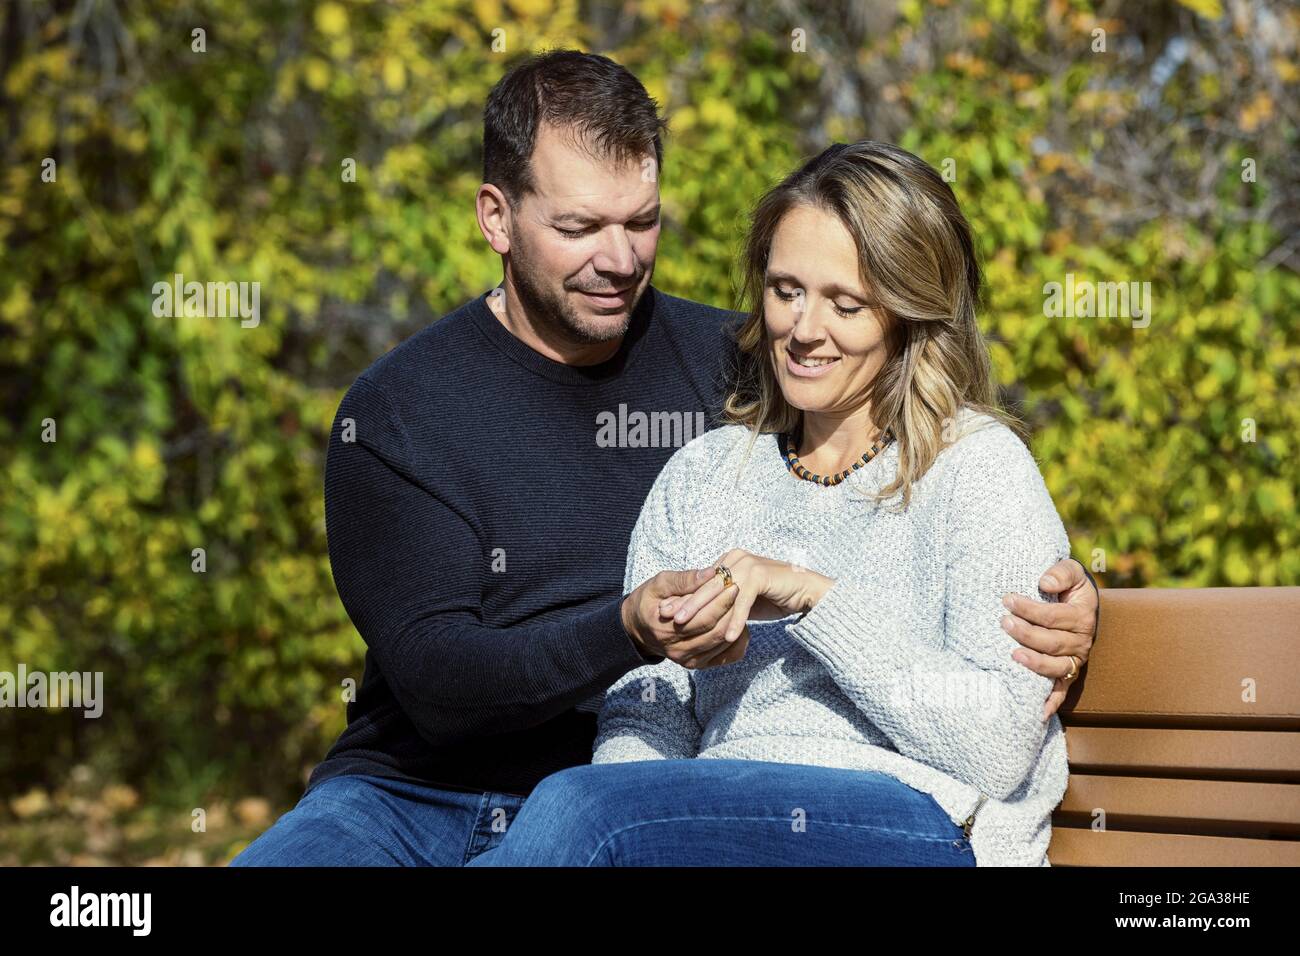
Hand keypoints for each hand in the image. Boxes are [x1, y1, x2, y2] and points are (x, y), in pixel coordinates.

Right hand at [621, 568, 750, 668]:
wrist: (636, 629)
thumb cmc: (647, 602)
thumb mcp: (658, 584)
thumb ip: (684, 579)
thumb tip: (712, 573)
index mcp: (665, 630)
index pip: (703, 617)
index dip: (721, 600)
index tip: (732, 582)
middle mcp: (677, 650)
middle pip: (716, 632)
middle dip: (732, 610)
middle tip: (741, 589)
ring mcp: (688, 660)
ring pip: (723, 643)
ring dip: (736, 623)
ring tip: (742, 602)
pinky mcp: (697, 664)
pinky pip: (726, 656)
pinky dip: (737, 640)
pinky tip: (739, 622)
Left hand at [664, 549, 835, 643]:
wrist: (805, 591)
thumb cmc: (772, 595)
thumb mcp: (741, 598)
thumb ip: (722, 601)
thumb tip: (697, 614)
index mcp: (728, 560)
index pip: (701, 581)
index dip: (683, 597)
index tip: (666, 613)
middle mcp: (735, 558)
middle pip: (706, 585)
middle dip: (686, 603)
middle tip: (669, 618)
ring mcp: (748, 565)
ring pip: (721, 592)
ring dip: (704, 611)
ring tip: (687, 626)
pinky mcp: (761, 576)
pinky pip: (744, 601)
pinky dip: (736, 619)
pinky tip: (727, 637)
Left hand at [1001, 557, 1098, 719]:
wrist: (1081, 603)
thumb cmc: (1070, 587)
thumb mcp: (1072, 571)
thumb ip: (1061, 572)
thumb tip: (1044, 583)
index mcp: (1082, 616)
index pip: (1052, 616)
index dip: (1029, 608)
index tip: (1006, 599)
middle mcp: (1082, 642)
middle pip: (1052, 642)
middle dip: (1026, 633)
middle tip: (1003, 622)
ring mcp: (1075, 660)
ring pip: (1056, 667)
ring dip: (1034, 663)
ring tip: (1013, 655)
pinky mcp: (1069, 674)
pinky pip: (1062, 691)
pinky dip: (1052, 703)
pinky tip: (1038, 713)